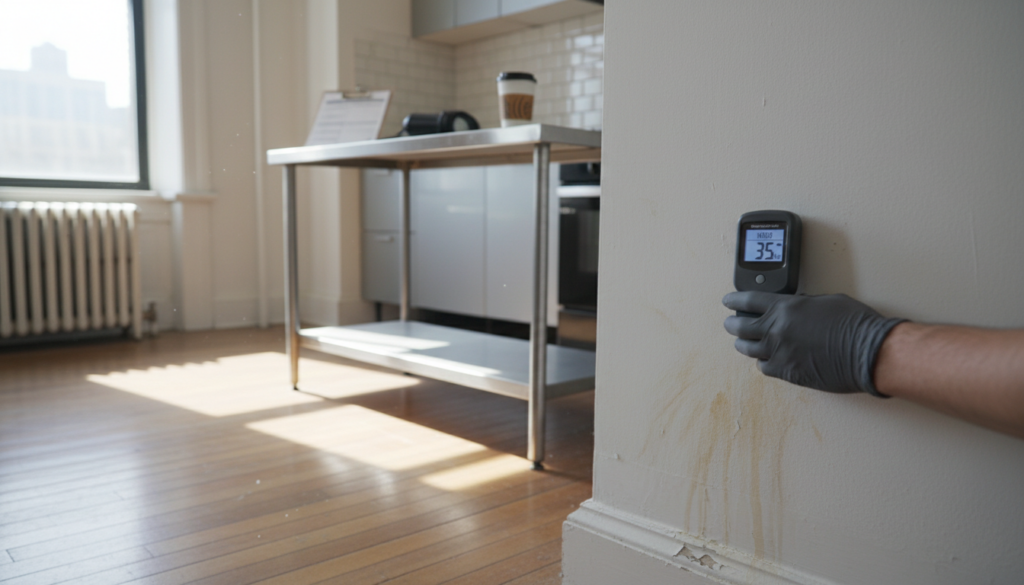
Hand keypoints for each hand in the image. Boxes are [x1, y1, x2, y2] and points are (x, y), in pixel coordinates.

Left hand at [722, 292, 905, 396]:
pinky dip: (763, 363)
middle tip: (730, 323)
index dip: (734, 300)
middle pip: (740, 326)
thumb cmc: (855, 324)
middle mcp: (776, 329)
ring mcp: (779, 352)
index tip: (728, 301)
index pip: (748, 300)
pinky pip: (764, 367)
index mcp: (785, 307)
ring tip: (743, 342)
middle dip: (732, 324)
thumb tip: (794, 308)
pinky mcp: (787, 373)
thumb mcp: (825, 301)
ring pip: (748, 349)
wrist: (868, 352)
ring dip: (744, 344)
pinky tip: (766, 360)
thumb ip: (801, 304)